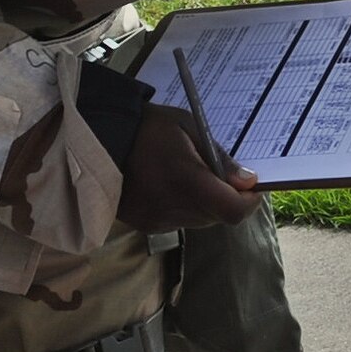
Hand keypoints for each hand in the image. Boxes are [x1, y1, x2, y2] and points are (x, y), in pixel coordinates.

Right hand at [115, 104, 262, 231]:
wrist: (99, 139)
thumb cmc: (148, 127)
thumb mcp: (189, 127)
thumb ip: (220, 158)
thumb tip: (248, 182)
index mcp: (187, 181)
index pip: (233, 211)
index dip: (249, 202)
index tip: (251, 187)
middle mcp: (173, 208)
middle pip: (218, 217)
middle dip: (226, 198)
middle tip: (217, 173)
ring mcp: (157, 220)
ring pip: (199, 220)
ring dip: (205, 204)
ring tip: (189, 175)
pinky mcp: (145, 225)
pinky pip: (178, 222)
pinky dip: (184, 207)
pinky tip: (170, 185)